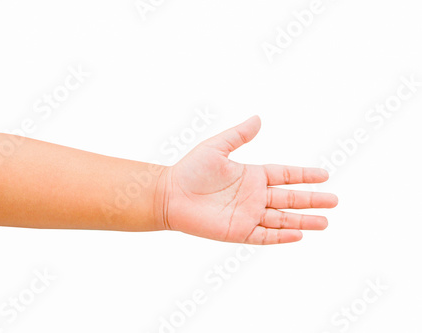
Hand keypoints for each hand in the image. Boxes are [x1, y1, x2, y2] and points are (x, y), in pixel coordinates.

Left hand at [158, 116, 337, 244]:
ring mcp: (247, 214)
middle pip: (289, 199)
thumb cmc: (190, 170)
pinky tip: (299, 235)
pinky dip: (282, 236)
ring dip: (303, 221)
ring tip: (325, 222)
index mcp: (251, 175)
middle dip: (312, 200)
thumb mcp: (216, 147)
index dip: (304, 176)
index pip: (285, 175)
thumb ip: (238, 135)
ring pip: (282, 219)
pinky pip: (265, 236)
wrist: (170, 195)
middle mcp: (253, 196)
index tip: (324, 175)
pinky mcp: (238, 231)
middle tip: (334, 201)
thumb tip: (258, 118)